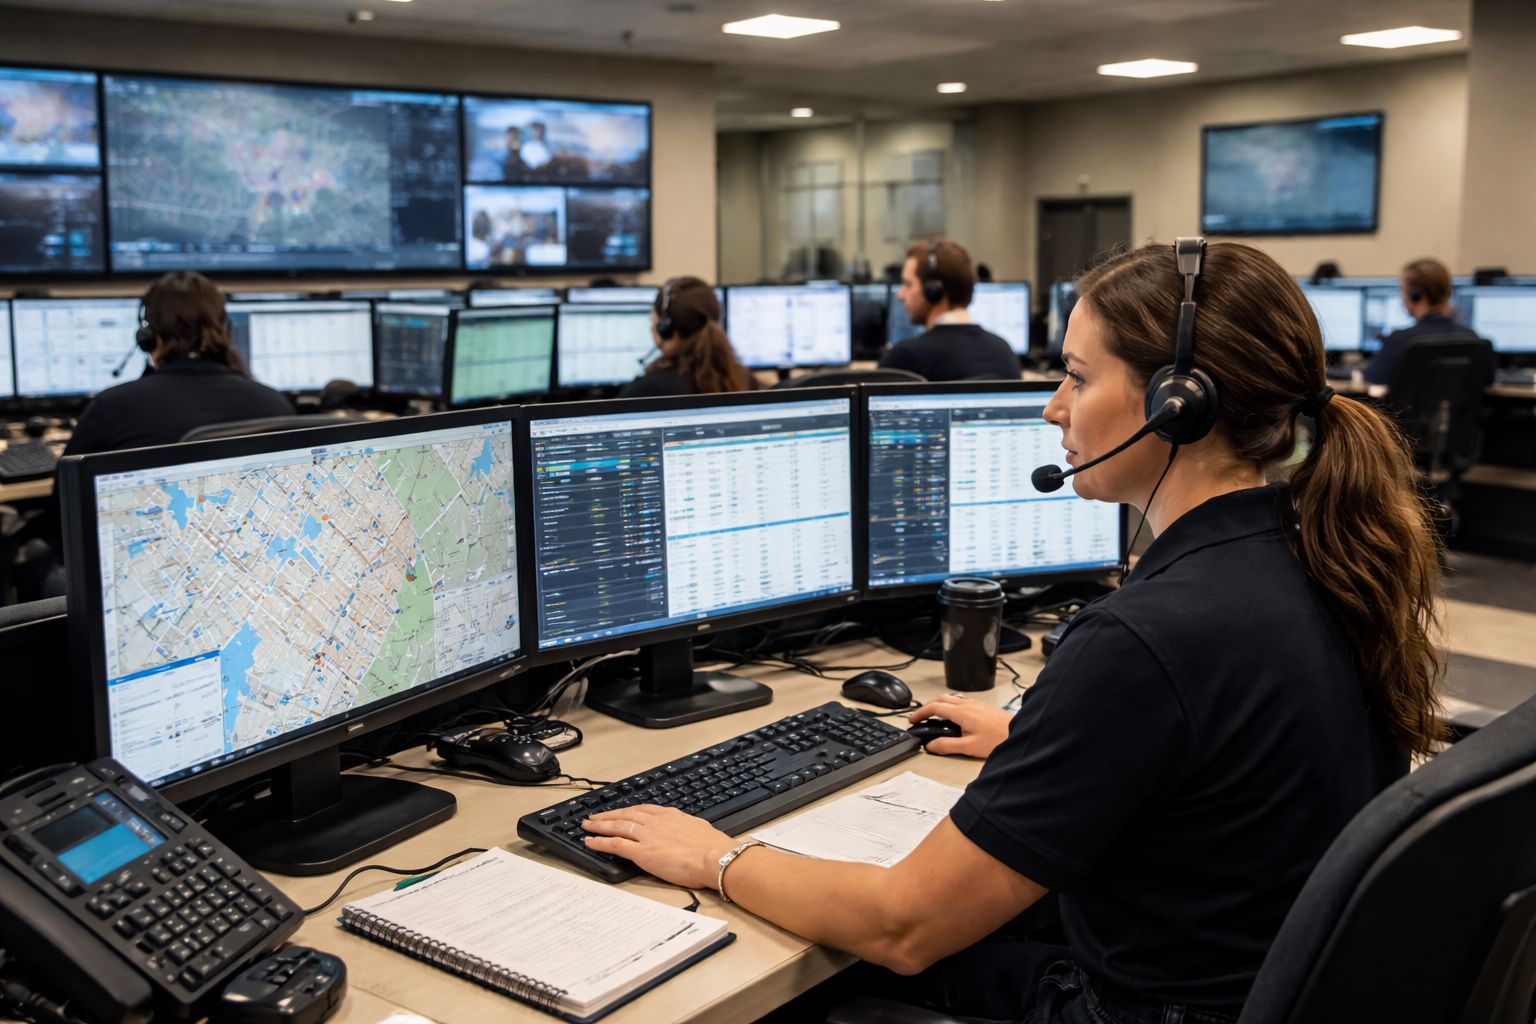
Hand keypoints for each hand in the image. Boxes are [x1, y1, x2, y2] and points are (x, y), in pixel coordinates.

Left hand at [582, 805, 734, 889]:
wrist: (715, 857)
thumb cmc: (713, 847)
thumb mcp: (699, 829)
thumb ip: (688, 828)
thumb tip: (688, 831)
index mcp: (670, 815)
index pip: (643, 810)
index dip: (628, 810)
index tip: (620, 812)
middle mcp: (656, 822)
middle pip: (625, 814)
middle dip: (608, 815)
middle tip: (595, 816)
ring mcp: (647, 836)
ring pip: (617, 826)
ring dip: (599, 825)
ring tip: (587, 826)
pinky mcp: (642, 853)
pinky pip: (615, 844)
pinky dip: (600, 841)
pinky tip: (590, 842)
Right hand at [910, 694, 1011, 758]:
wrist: (1019, 733)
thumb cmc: (998, 739)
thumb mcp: (969, 747)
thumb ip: (947, 746)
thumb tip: (931, 745)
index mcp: (962, 712)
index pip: (934, 707)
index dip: (920, 713)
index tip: (912, 719)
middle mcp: (968, 705)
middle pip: (941, 699)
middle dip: (927, 707)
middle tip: (920, 717)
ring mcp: (976, 704)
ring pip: (951, 699)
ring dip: (939, 705)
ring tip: (934, 717)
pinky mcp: (982, 707)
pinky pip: (961, 701)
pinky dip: (950, 706)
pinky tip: (954, 717)